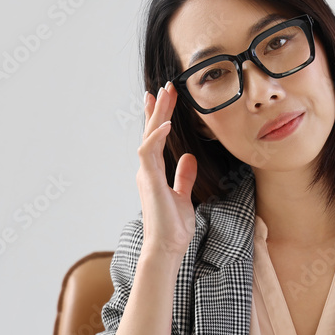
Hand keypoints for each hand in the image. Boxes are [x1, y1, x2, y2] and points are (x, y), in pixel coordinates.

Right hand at [138, 82, 196, 259]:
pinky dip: (156, 138)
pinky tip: (165, 125)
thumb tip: (188, 158)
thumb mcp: (184, 196)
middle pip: (151, 132)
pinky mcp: (149, 181)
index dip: (158, 118)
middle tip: (165, 87)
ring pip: (148, 137)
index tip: (163, 98)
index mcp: (154, 172)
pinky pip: (148, 153)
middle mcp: (147, 170)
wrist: (167, 247)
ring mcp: (146, 174)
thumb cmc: (173, 226)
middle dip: (158, 109)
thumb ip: (183, 176)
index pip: (156, 139)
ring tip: (165, 95)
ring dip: (156, 115)